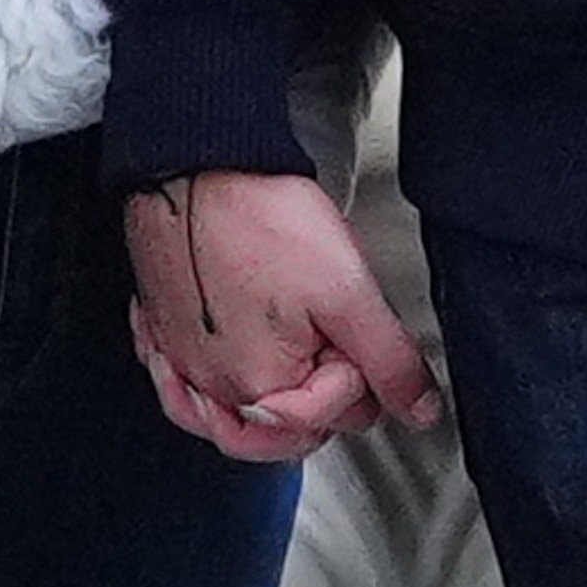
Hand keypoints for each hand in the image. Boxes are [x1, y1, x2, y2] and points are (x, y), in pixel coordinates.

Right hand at [122, 169, 440, 463]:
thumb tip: (419, 411)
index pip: (342, 417)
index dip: (363, 371)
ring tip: (301, 350)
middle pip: (293, 420)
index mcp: (262, 391)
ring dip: (278, 392)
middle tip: (333, 331)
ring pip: (245, 409)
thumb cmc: (257, 218)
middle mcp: (215, 391)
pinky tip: (236, 355)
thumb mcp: (348, 290)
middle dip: (323, 384)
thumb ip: (389, 360)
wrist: (195, 166)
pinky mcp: (167, 333)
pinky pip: (192, 384)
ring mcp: (186, 363)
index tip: (355, 326)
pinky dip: (219, 380)